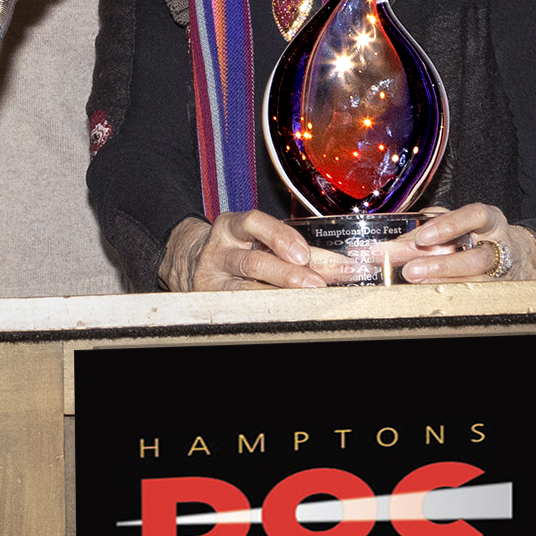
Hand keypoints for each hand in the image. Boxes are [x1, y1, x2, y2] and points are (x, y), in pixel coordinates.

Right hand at [161, 211, 346, 291]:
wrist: (192, 262)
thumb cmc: (237, 249)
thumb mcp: (258, 238)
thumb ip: (295, 247)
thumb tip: (343, 265)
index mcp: (231, 226)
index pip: (255, 224)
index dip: (284, 237)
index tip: (310, 254)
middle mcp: (219, 251)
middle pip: (253, 262)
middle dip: (291, 273)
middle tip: (319, 283)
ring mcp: (215, 280)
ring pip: (247, 288)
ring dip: (282, 294)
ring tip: (308, 298)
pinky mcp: (213, 301)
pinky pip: (242, 306)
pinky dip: (268, 308)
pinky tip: (288, 312)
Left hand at [394, 203, 535, 281]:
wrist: (517, 254)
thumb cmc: (477, 234)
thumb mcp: (457, 222)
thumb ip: (427, 227)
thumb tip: (395, 243)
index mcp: (491, 221)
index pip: (476, 216)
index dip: (449, 225)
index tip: (422, 237)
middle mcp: (500, 247)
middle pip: (476, 260)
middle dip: (441, 266)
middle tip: (410, 270)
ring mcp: (501, 274)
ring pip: (476, 283)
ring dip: (442, 283)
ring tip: (416, 282)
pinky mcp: (497, 293)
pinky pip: (472, 295)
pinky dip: (448, 292)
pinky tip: (428, 291)